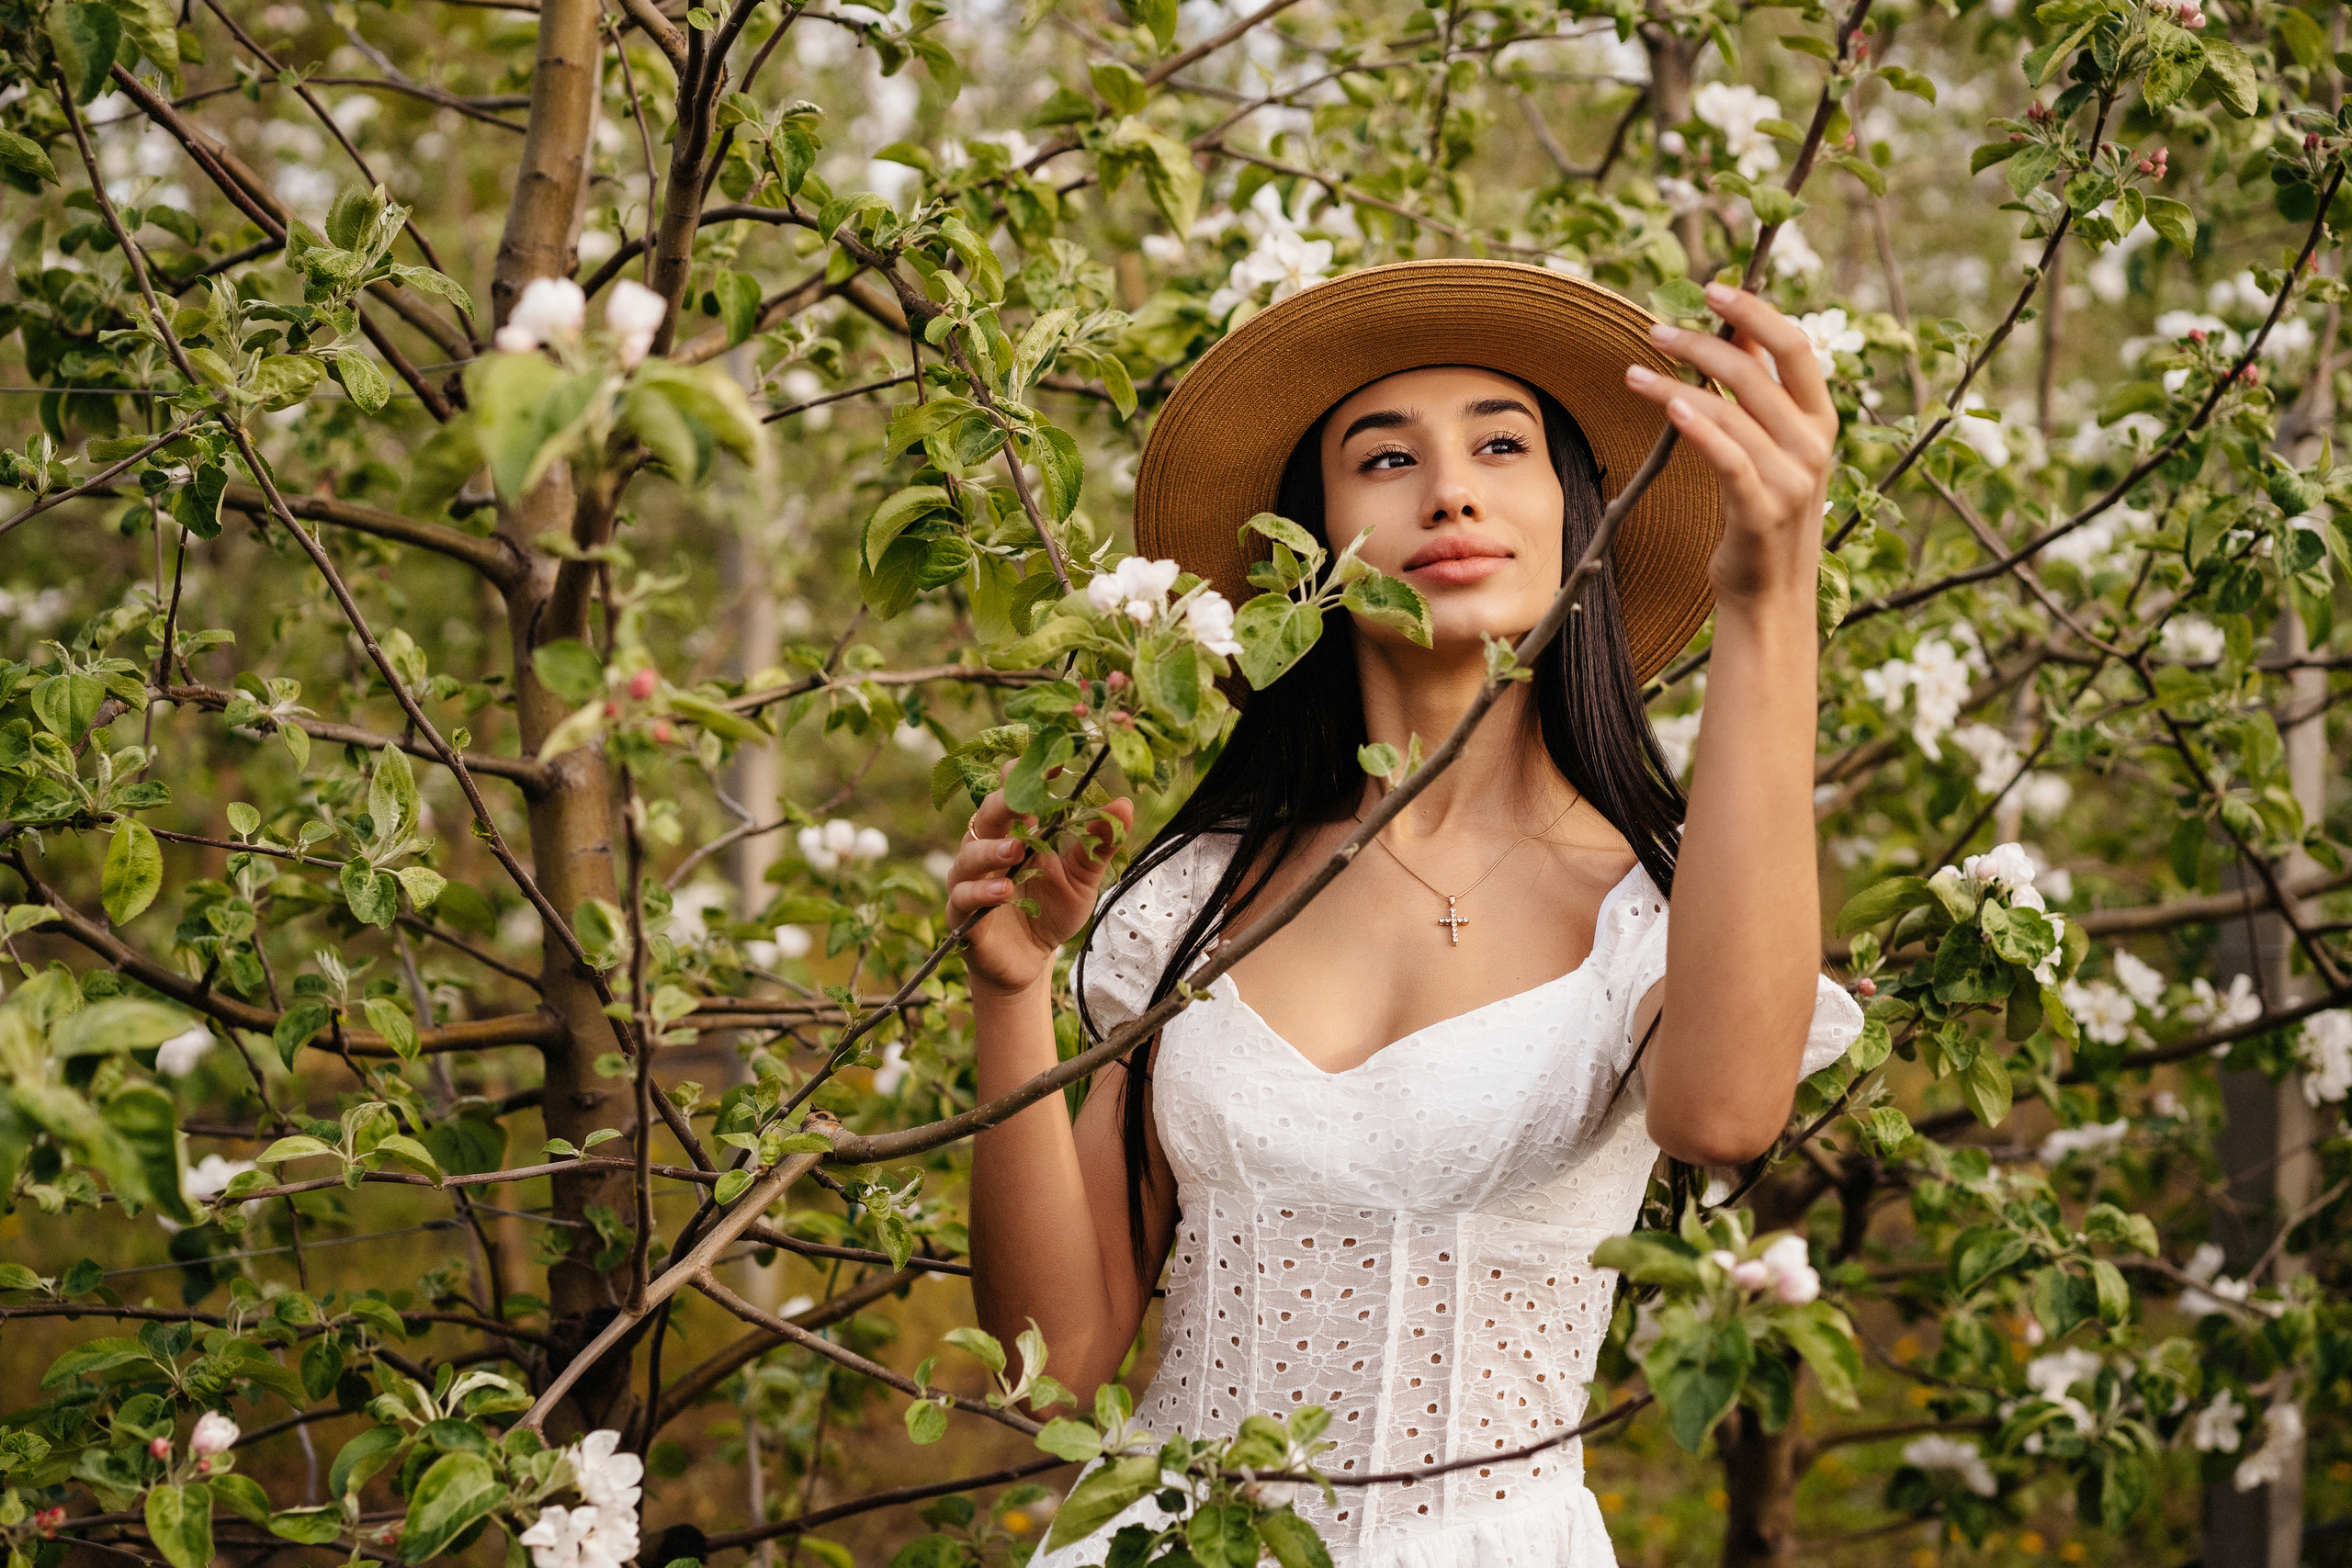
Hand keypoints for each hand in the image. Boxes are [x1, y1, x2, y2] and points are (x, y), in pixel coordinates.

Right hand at [947, 769, 1134, 997]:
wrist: (1030, 961)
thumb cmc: (1051, 912)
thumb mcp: (1083, 878)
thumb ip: (1099, 844)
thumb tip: (1124, 804)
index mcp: (1018, 831)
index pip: (1016, 791)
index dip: (1029, 773)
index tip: (1054, 761)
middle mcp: (989, 847)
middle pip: (988, 814)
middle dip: (1004, 802)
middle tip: (1025, 799)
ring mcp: (971, 878)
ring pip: (970, 853)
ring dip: (992, 849)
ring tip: (1016, 850)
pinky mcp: (961, 912)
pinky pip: (964, 895)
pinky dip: (982, 891)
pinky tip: (1003, 890)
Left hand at [1625, 282, 1838, 607]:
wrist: (1769, 593)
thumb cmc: (1761, 511)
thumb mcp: (1772, 447)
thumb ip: (1761, 392)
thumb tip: (1738, 328)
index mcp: (1820, 421)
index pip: (1794, 347)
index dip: (1755, 312)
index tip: (1713, 289)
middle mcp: (1813, 445)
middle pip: (1756, 372)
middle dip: (1703, 342)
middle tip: (1657, 330)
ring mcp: (1791, 480)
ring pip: (1731, 412)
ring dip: (1677, 383)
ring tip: (1633, 372)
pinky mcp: (1760, 512)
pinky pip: (1727, 458)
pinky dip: (1698, 426)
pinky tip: (1667, 404)